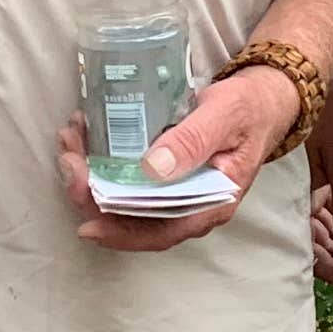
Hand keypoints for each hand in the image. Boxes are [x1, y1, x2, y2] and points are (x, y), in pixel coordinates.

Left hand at [63, 66, 296, 252]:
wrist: (262, 97)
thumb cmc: (248, 109)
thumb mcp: (223, 117)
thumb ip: (193, 141)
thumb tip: (153, 170)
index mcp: (211, 203)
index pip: (161, 232)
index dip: (121, 234)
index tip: (87, 224)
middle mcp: (189, 204)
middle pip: (134, 217)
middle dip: (94, 194)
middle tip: (70, 162)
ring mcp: (175, 189)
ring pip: (125, 196)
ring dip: (93, 174)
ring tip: (71, 142)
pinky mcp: (164, 171)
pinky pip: (128, 176)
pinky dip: (103, 160)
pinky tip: (87, 137)